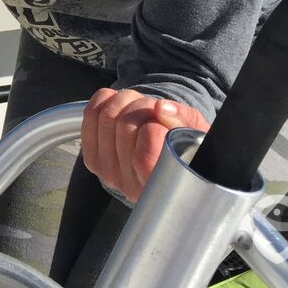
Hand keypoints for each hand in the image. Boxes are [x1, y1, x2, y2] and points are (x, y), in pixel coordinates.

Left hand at [80, 88, 209, 201]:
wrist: (164, 158)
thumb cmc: (187, 148)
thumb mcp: (196, 134)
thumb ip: (183, 121)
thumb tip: (161, 107)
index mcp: (161, 188)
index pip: (144, 157)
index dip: (154, 128)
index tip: (164, 120)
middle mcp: (130, 186)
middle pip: (125, 126)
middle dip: (143, 105)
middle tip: (155, 109)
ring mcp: (106, 172)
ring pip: (107, 116)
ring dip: (127, 100)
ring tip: (143, 107)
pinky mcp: (91, 157)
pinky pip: (91, 113)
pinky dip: (107, 99)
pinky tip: (123, 105)